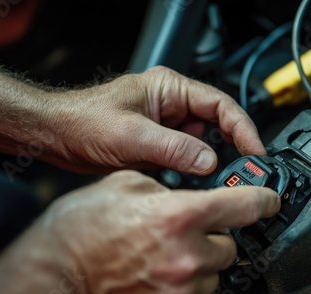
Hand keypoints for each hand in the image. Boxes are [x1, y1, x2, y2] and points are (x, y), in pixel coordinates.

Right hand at [40, 170, 279, 293]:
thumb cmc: (80, 229)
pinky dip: (188, 278)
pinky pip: (195, 291)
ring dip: (203, 258)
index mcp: (178, 215)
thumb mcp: (126, 184)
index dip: (264, 198)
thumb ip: (168, 186)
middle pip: (232, 244)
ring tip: (171, 248)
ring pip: (216, 270)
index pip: (244, 206)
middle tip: (191, 226)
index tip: (270, 199)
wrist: (53, 274)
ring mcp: (179, 287)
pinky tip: (161, 267)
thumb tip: (189, 190)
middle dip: (217, 232)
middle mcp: (186, 255)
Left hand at [44, 66, 264, 173]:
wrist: (55, 136)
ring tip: (213, 184)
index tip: (255, 152)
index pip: (221, 105)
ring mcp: (166, 128)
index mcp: (170, 89)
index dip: (243, 129)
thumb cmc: (83, 120)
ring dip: (207, 166)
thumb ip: (174, 148)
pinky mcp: (158, 148)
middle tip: (241, 175)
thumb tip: (208, 162)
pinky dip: (189, 175)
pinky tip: (187, 187)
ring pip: (202, 147)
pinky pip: (184, 161)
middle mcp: (171, 106)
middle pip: (216, 127)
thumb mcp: (132, 134)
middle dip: (229, 151)